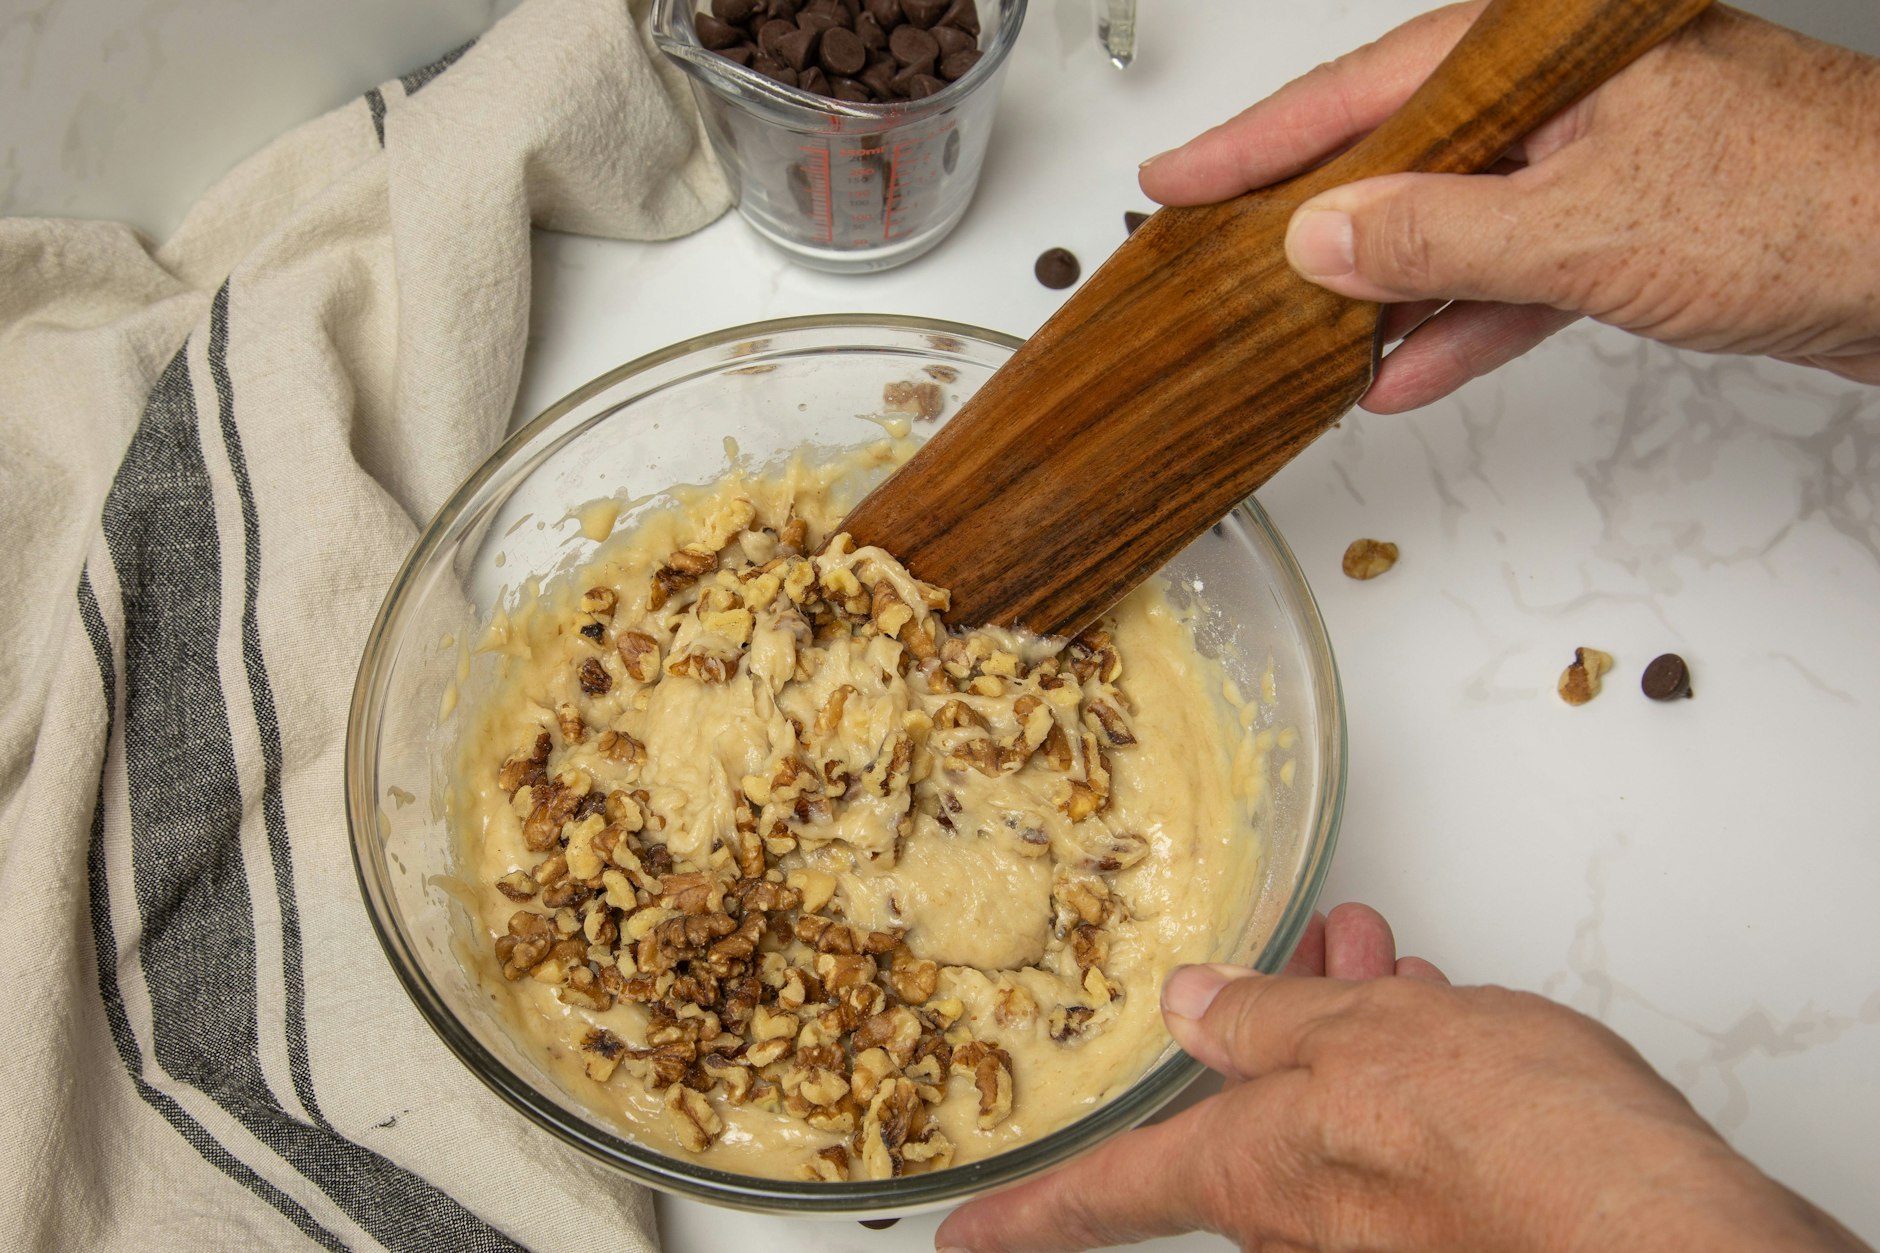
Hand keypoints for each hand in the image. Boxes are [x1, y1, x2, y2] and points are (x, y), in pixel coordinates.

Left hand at [935, 902, 1869, 1252]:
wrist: (1665, 1238)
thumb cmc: (1516, 1145)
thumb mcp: (1364, 1040)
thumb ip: (1267, 1022)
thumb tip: (1194, 1011)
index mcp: (1254, 1176)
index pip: (1105, 1197)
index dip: (1026, 1216)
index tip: (962, 1240)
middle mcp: (1304, 1225)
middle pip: (1244, 1129)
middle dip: (1268, 1037)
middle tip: (1305, 964)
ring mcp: (1378, 1235)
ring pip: (1329, 1122)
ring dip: (1346, 1035)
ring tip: (1376, 957)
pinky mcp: (1453, 1228)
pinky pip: (1397, 1146)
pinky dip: (1404, 1076)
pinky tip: (1436, 1018)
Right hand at [1140, 4, 1879, 412]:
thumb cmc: (1806, 203)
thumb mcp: (1585, 227)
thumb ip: (1437, 236)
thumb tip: (1319, 238)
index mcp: (1547, 51)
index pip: (1362, 92)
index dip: (1254, 146)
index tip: (1173, 183)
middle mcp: (1566, 95)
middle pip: (1397, 156)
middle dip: (1308, 225)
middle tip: (1216, 266)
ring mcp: (1599, 161)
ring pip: (1450, 225)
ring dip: (1379, 294)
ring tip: (1296, 342)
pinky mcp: (1632, 230)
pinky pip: (1514, 276)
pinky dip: (1463, 326)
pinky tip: (1402, 372)